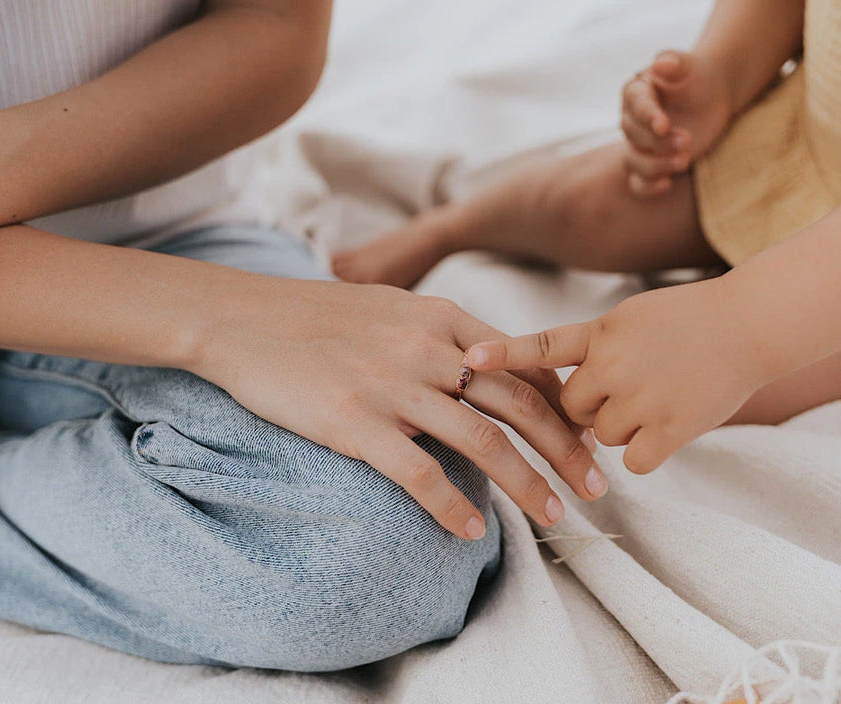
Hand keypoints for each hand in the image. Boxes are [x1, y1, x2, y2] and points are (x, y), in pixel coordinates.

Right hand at [191, 279, 606, 539]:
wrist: (242, 319)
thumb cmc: (319, 317)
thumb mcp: (394, 309)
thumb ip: (445, 334)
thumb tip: (492, 365)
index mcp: (443, 317)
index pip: (526, 364)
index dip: (565, 405)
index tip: (588, 439)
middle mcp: (429, 349)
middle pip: (521, 405)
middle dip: (567, 451)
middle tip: (597, 488)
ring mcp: (392, 386)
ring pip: (484, 443)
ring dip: (528, 486)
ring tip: (553, 518)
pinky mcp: (355, 422)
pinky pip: (420, 474)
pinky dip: (453, 506)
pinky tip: (472, 530)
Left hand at [465, 276, 771, 473]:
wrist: (751, 324)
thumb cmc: (689, 318)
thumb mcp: (629, 317)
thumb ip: (593, 347)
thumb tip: (567, 395)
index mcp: (601, 332)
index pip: (542, 346)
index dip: (503, 355)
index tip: (468, 362)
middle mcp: (615, 365)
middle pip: (570, 408)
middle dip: (590, 405)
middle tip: (627, 385)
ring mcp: (642, 399)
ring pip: (602, 435)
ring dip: (621, 426)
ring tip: (657, 395)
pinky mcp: (671, 428)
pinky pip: (635, 459)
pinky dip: (647, 449)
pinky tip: (669, 423)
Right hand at [620, 50, 732, 197]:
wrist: (711, 96)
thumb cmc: (699, 77)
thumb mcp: (689, 65)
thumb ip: (674, 61)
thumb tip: (660, 62)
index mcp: (635, 93)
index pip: (635, 106)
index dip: (647, 117)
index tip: (664, 125)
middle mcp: (632, 121)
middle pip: (634, 137)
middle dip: (659, 142)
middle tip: (688, 140)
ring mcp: (639, 145)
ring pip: (633, 161)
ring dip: (657, 165)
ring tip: (685, 160)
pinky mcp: (651, 164)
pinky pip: (638, 183)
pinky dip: (648, 187)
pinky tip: (666, 184)